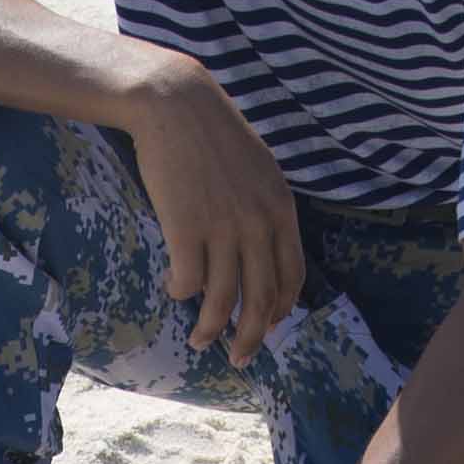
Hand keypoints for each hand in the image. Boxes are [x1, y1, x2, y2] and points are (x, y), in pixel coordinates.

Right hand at [120, 59, 305, 364]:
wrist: (175, 104)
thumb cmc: (212, 135)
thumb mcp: (257, 168)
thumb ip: (263, 208)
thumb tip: (257, 250)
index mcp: (281, 209)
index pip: (291, 276)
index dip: (279, 310)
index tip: (266, 327)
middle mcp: (258, 223)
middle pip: (261, 298)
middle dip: (250, 337)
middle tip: (238, 359)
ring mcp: (223, 227)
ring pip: (223, 299)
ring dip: (211, 329)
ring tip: (199, 341)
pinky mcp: (187, 228)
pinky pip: (189, 280)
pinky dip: (181, 292)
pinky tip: (173, 290)